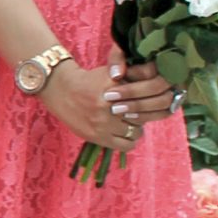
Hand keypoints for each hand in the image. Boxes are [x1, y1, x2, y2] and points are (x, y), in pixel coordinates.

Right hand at [43, 58, 171, 152]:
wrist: (60, 90)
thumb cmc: (90, 80)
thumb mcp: (112, 72)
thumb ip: (136, 73)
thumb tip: (157, 74)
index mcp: (115, 88)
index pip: (147, 97)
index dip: (152, 98)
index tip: (151, 99)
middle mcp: (109, 106)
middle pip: (143, 115)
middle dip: (143, 112)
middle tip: (138, 110)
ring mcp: (102, 123)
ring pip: (136, 131)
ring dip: (135, 126)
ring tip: (128, 121)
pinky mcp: (96, 136)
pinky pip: (126, 145)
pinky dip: (129, 140)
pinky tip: (123, 132)